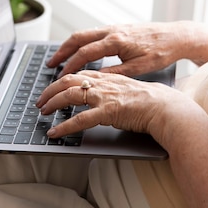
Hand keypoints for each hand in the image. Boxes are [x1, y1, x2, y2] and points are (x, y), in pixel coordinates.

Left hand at [35, 70, 187, 140]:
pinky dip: (64, 126)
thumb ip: (113, 89)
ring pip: (69, 95)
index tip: (53, 87)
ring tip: (43, 113)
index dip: (62, 79)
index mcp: (108, 77)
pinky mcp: (108, 112)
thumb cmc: (152, 101)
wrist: (166, 107)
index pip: (79, 74)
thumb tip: (103, 97)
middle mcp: (103, 83)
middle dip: (50, 89)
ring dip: (52, 103)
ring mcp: (104, 96)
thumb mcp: (128, 88)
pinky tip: (55, 132)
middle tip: (41, 101)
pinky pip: (80, 120)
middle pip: (68, 80)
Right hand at [47, 21, 207, 76]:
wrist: (178, 36)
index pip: (85, 53)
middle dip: (62, 51)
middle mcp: (112, 31)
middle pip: (78, 38)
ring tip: (59, 58)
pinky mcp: (118, 28)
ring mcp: (114, 28)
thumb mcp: (140, 67)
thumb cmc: (162, 52)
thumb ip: (116, 73)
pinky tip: (78, 51)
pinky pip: (92, 33)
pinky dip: (80, 42)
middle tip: (50, 64)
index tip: (60, 76)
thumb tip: (94, 80)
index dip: (71, 65)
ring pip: (84, 34)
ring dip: (69, 45)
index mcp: (116, 41)